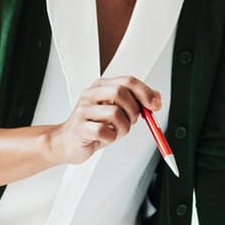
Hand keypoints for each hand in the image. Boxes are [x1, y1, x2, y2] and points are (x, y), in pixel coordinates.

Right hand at [45, 77, 160, 166]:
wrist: (67, 143)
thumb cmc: (94, 127)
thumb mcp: (118, 113)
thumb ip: (136, 103)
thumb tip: (157, 98)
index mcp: (102, 86)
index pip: (128, 81)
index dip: (145, 92)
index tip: (155, 105)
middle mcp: (91, 94)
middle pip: (120, 92)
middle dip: (134, 110)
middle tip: (132, 122)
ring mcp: (83, 110)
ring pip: (114, 113)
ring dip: (123, 128)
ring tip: (116, 132)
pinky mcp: (79, 127)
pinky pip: (103, 131)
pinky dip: (110, 138)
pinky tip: (105, 138)